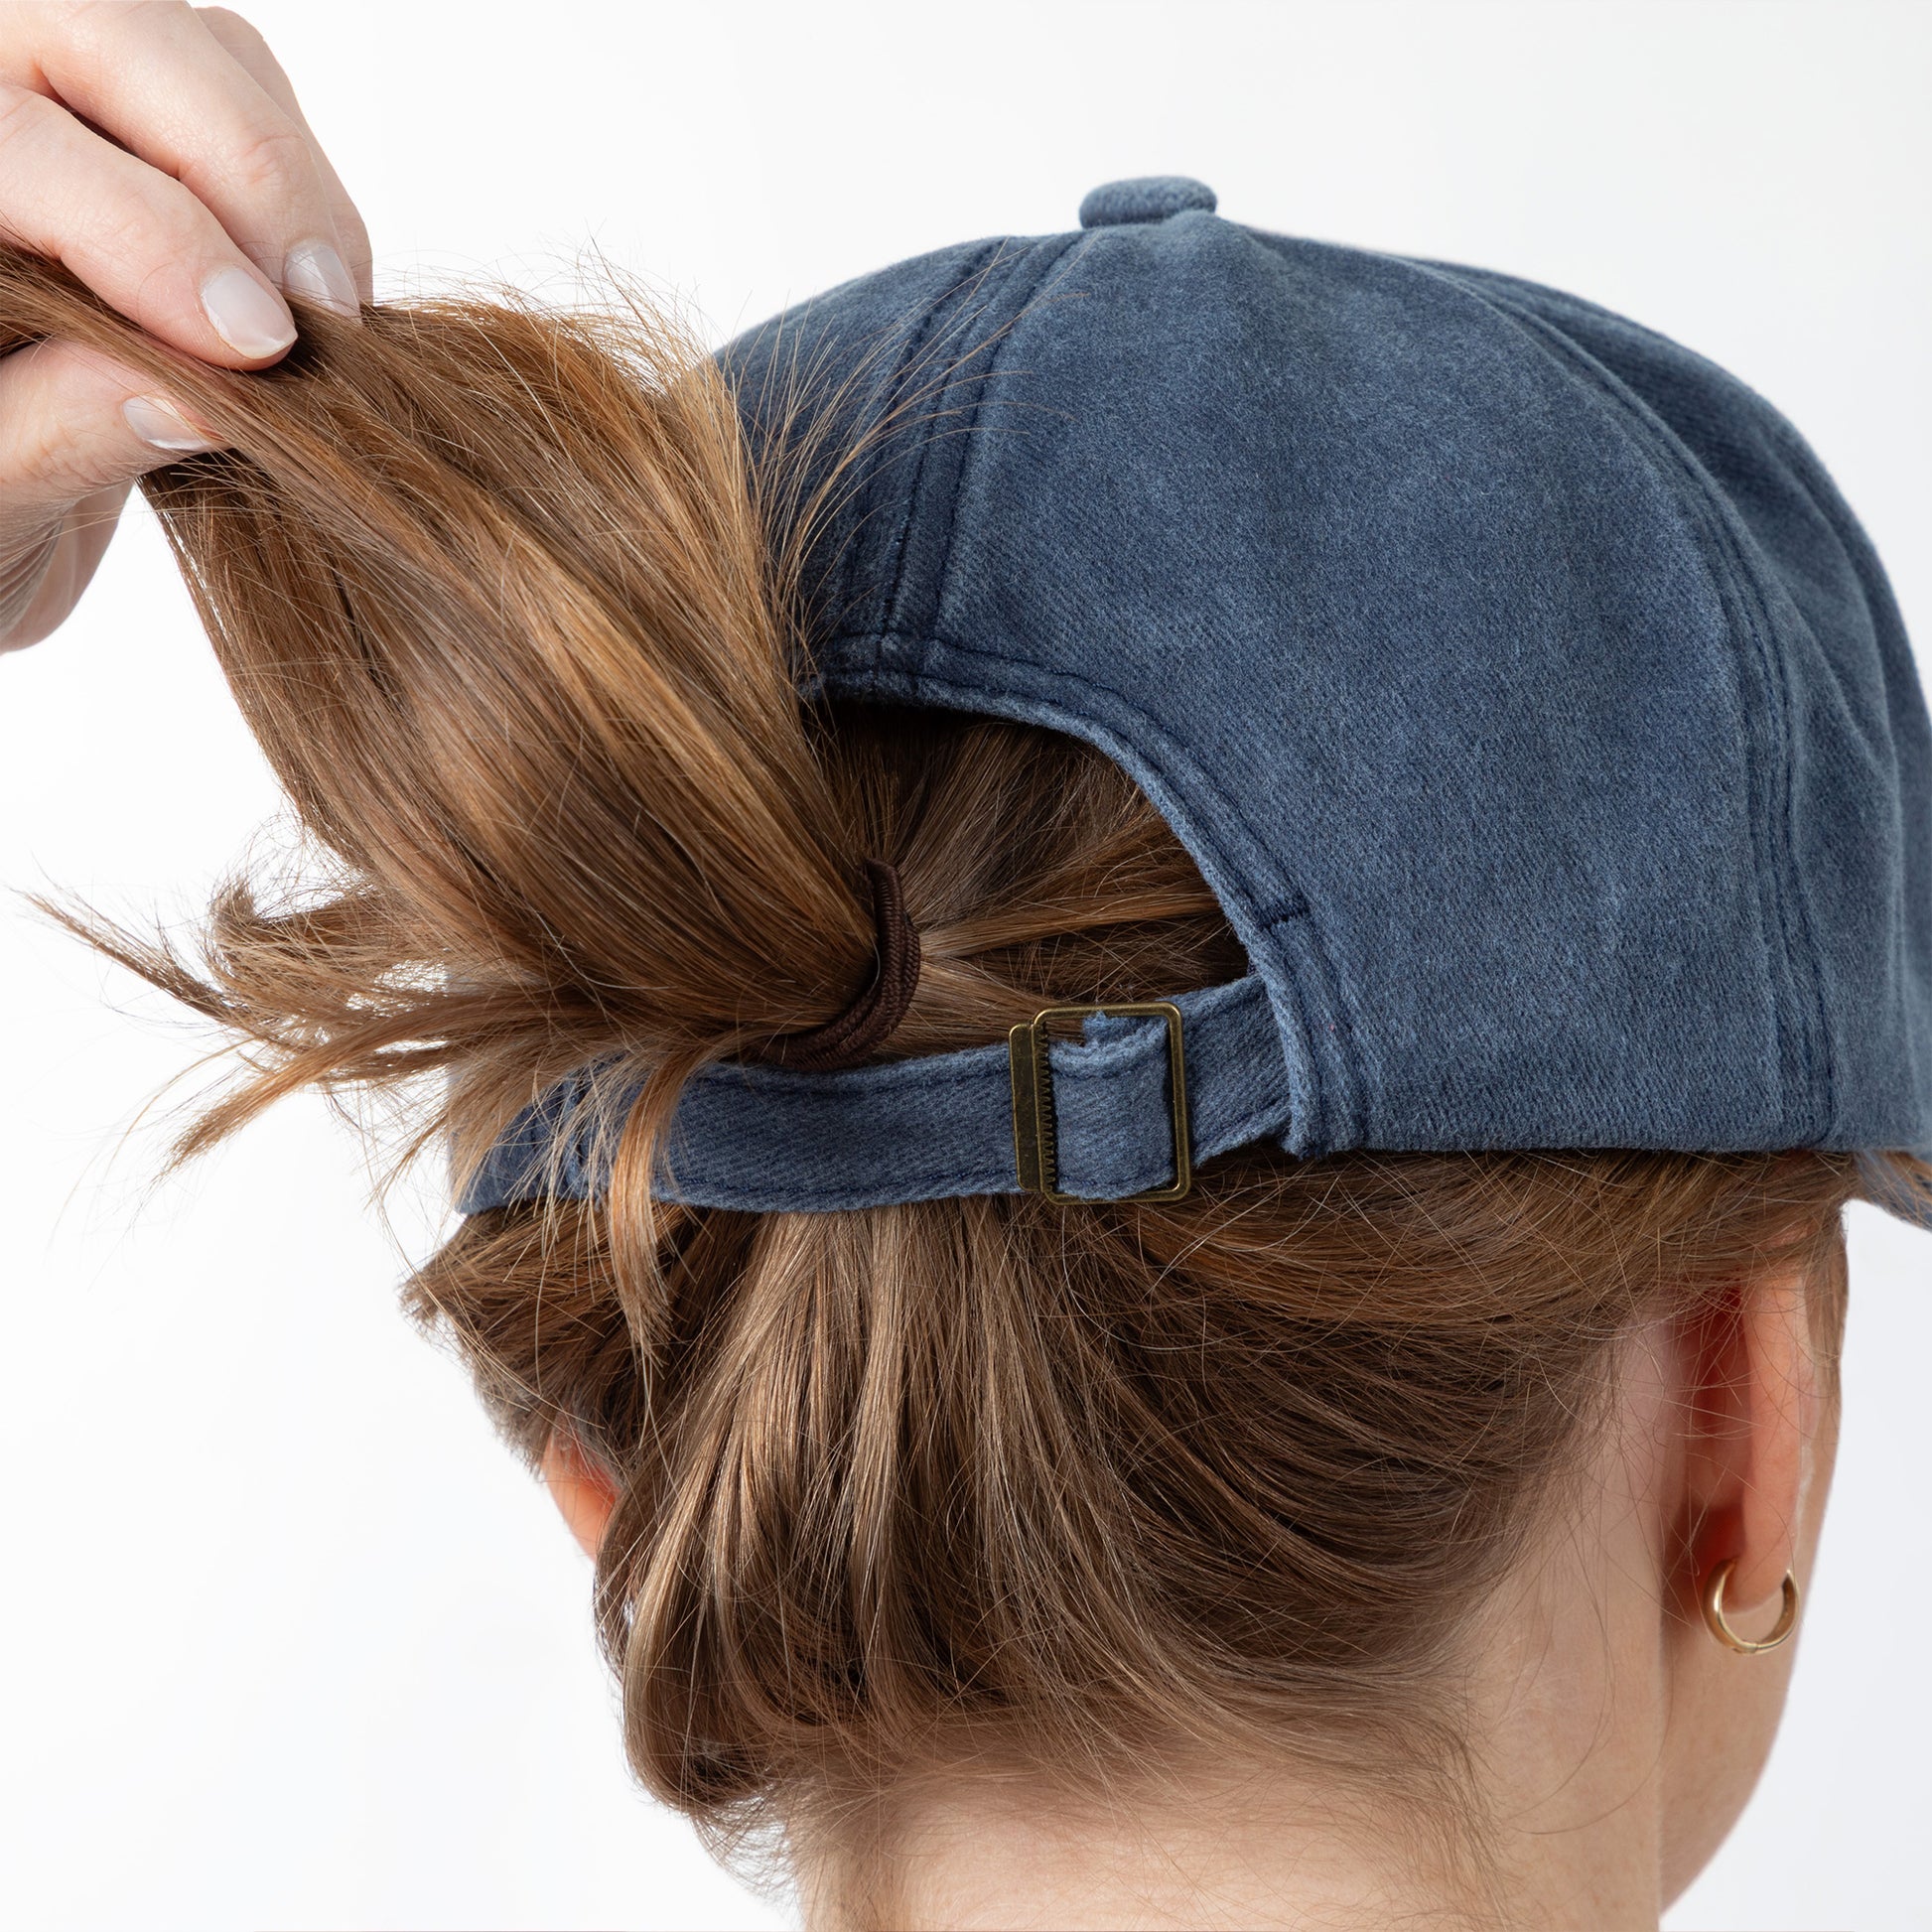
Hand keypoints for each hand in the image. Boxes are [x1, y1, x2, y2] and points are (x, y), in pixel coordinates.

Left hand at [0, 3, 369, 650]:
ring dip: (292, 186)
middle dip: (247, 170)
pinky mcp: (140, 136)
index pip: (17, 145)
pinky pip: (248, 101)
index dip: (150, 237)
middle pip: (116, 34)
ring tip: (324, 323)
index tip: (255, 353)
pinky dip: (305, 198)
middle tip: (320, 316)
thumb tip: (200, 399)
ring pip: (206, 55)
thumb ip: (55, 436)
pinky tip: (309, 303)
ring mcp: (55, 100)